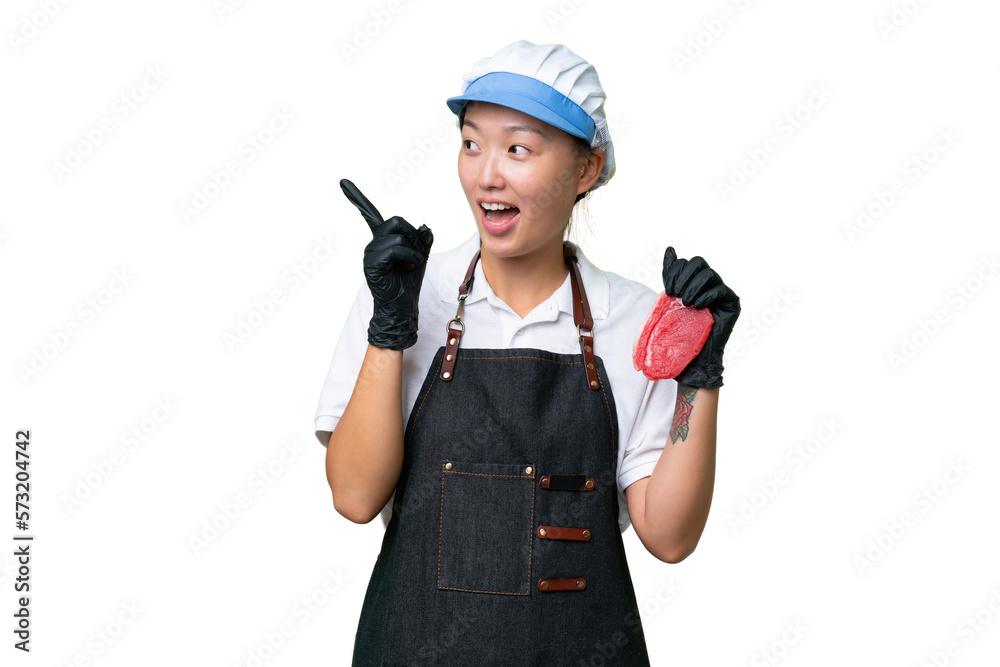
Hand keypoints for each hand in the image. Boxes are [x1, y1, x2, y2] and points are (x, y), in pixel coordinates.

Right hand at [340, 179, 433, 349]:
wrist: (402, 309)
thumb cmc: (409, 284)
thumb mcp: (421, 257)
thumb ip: (423, 239)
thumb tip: (424, 226)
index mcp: (381, 240)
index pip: (369, 214)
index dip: (356, 198)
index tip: (342, 182)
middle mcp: (372, 244)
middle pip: (396, 220)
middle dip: (412, 235)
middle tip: (415, 255)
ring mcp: (370, 253)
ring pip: (399, 236)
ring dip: (414, 252)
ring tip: (411, 266)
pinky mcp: (372, 264)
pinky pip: (396, 249)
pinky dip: (410, 258)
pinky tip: (409, 269)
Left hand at [661, 247, 740, 387]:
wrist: (693, 358)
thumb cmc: (680, 331)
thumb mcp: (670, 300)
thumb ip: (671, 275)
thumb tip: (670, 249)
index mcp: (697, 281)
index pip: (688, 262)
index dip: (675, 271)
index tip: (667, 289)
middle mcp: (712, 283)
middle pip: (699, 263)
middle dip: (683, 277)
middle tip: (675, 295)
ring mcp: (723, 292)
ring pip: (709, 274)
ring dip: (693, 287)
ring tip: (686, 304)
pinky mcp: (732, 303)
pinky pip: (720, 290)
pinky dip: (706, 297)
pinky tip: (697, 308)